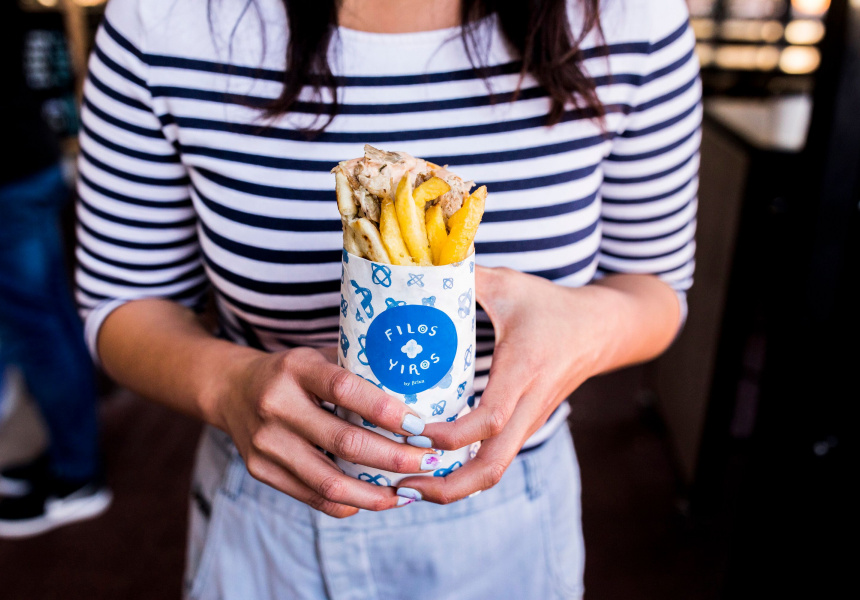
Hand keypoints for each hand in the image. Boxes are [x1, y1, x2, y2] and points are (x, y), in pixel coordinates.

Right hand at [215, 346, 439, 517]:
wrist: (231, 389)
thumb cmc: (293, 372)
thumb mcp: (318, 356)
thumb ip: (357, 369)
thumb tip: (420, 385)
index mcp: (295, 368)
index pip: (345, 389)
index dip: (385, 410)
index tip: (420, 426)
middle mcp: (276, 405)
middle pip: (344, 441)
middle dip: (394, 457)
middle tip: (430, 461)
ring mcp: (265, 442)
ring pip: (329, 480)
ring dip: (375, 493)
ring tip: (408, 493)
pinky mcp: (260, 471)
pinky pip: (312, 496)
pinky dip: (348, 503)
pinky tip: (376, 500)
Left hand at [396, 266, 619, 503]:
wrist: (602, 330)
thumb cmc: (551, 307)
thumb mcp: (509, 285)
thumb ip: (464, 278)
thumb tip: (414, 272)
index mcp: (523, 369)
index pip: (488, 419)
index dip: (447, 435)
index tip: (409, 428)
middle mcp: (528, 404)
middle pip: (492, 467)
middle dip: (447, 487)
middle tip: (401, 485)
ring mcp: (530, 421)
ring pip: (494, 470)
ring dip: (453, 486)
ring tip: (407, 484)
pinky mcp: (526, 426)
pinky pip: (496, 459)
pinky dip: (464, 472)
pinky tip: (431, 466)